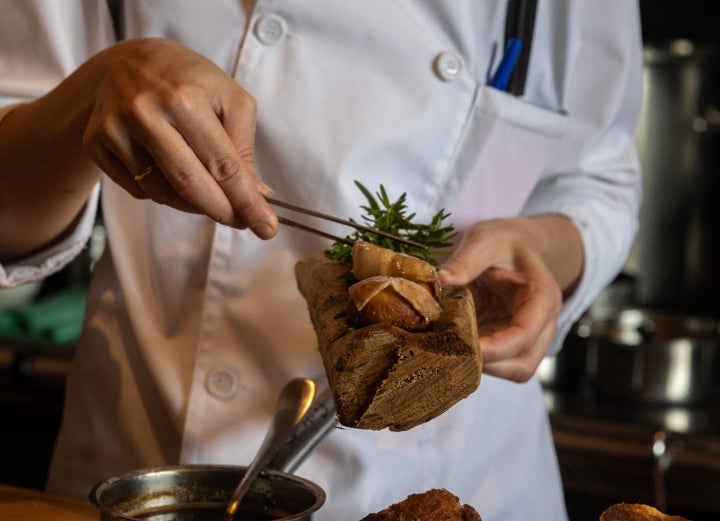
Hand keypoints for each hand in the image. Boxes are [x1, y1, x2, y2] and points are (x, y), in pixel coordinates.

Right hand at [83, 38, 276, 237]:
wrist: (128, 62)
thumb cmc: (189, 81)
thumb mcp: (229, 99)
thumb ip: (244, 149)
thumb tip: (258, 196)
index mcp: (184, 97)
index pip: (222, 164)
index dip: (246, 201)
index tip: (266, 228)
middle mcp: (144, 112)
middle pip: (189, 185)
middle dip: (222, 212)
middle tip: (242, 223)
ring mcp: (115, 129)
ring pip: (163, 193)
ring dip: (195, 205)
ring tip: (211, 193)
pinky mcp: (96, 143)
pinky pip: (140, 189)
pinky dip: (166, 193)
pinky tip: (173, 173)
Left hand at [439, 217, 580, 382]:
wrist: (518, 246)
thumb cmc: (505, 242)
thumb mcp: (485, 239)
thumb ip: (466, 259)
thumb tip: (441, 280)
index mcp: (542, 299)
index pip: (524, 336)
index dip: (494, 348)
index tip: (460, 346)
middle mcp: (542, 325)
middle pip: (521, 364)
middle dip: (485, 363)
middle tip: (446, 348)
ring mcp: (528, 339)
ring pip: (510, 370)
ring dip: (478, 365)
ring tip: (446, 346)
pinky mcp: (510, 344)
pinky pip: (497, 363)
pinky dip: (474, 359)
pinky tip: (450, 344)